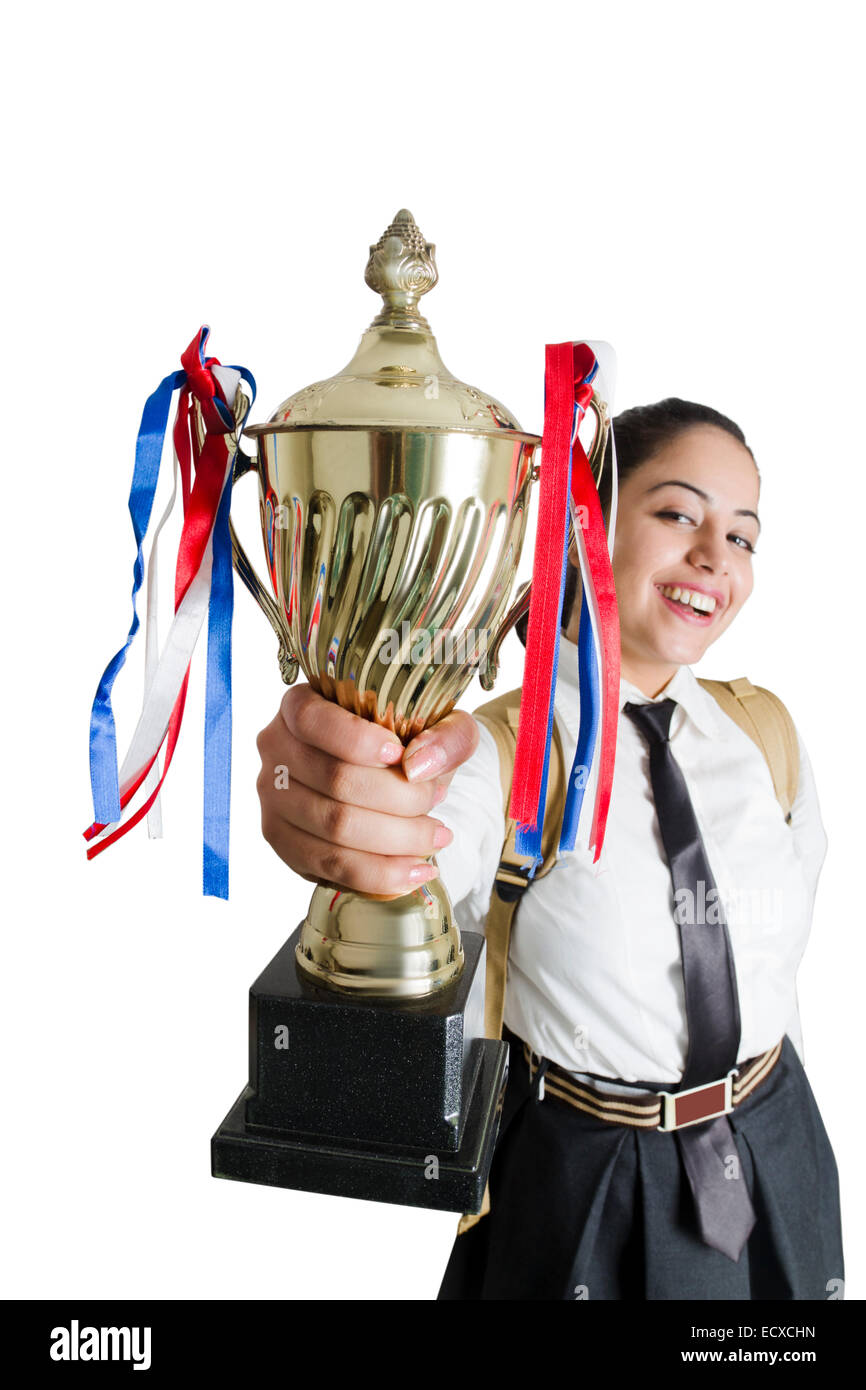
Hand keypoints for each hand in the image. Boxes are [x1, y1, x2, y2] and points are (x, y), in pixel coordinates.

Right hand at [256, 684, 479, 900]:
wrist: (394, 777)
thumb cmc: (409, 741)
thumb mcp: (440, 724)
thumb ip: (445, 735)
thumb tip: (419, 765)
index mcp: (299, 705)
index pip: (313, 721)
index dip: (357, 741)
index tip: (400, 755)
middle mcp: (276, 749)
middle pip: (335, 780)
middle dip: (398, 797)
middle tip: (437, 801)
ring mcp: (273, 798)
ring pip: (335, 827)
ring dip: (397, 839)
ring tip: (436, 837)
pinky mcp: (283, 842)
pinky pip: (330, 866)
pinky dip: (380, 873)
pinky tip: (417, 870)